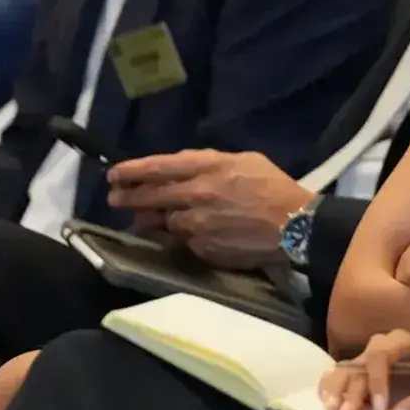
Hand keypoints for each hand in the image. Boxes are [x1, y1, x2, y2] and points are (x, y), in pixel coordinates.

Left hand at [105, 149, 311, 269]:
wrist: (295, 227)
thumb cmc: (274, 189)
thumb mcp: (245, 161)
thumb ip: (211, 162)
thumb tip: (183, 169)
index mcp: (209, 166)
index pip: (158, 167)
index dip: (132, 170)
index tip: (114, 173)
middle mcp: (196, 193)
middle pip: (150, 196)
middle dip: (127, 196)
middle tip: (114, 197)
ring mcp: (196, 224)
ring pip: (161, 221)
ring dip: (150, 219)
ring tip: (144, 216)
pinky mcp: (202, 248)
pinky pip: (180, 241)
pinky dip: (176, 236)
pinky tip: (180, 233)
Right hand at [317, 330, 409, 409]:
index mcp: (404, 343)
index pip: (382, 356)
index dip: (377, 381)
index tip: (381, 408)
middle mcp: (382, 345)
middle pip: (360, 364)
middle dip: (353, 390)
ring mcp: (370, 357)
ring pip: (346, 368)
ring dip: (337, 388)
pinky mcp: (363, 372)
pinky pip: (342, 374)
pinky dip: (332, 386)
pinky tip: (326, 401)